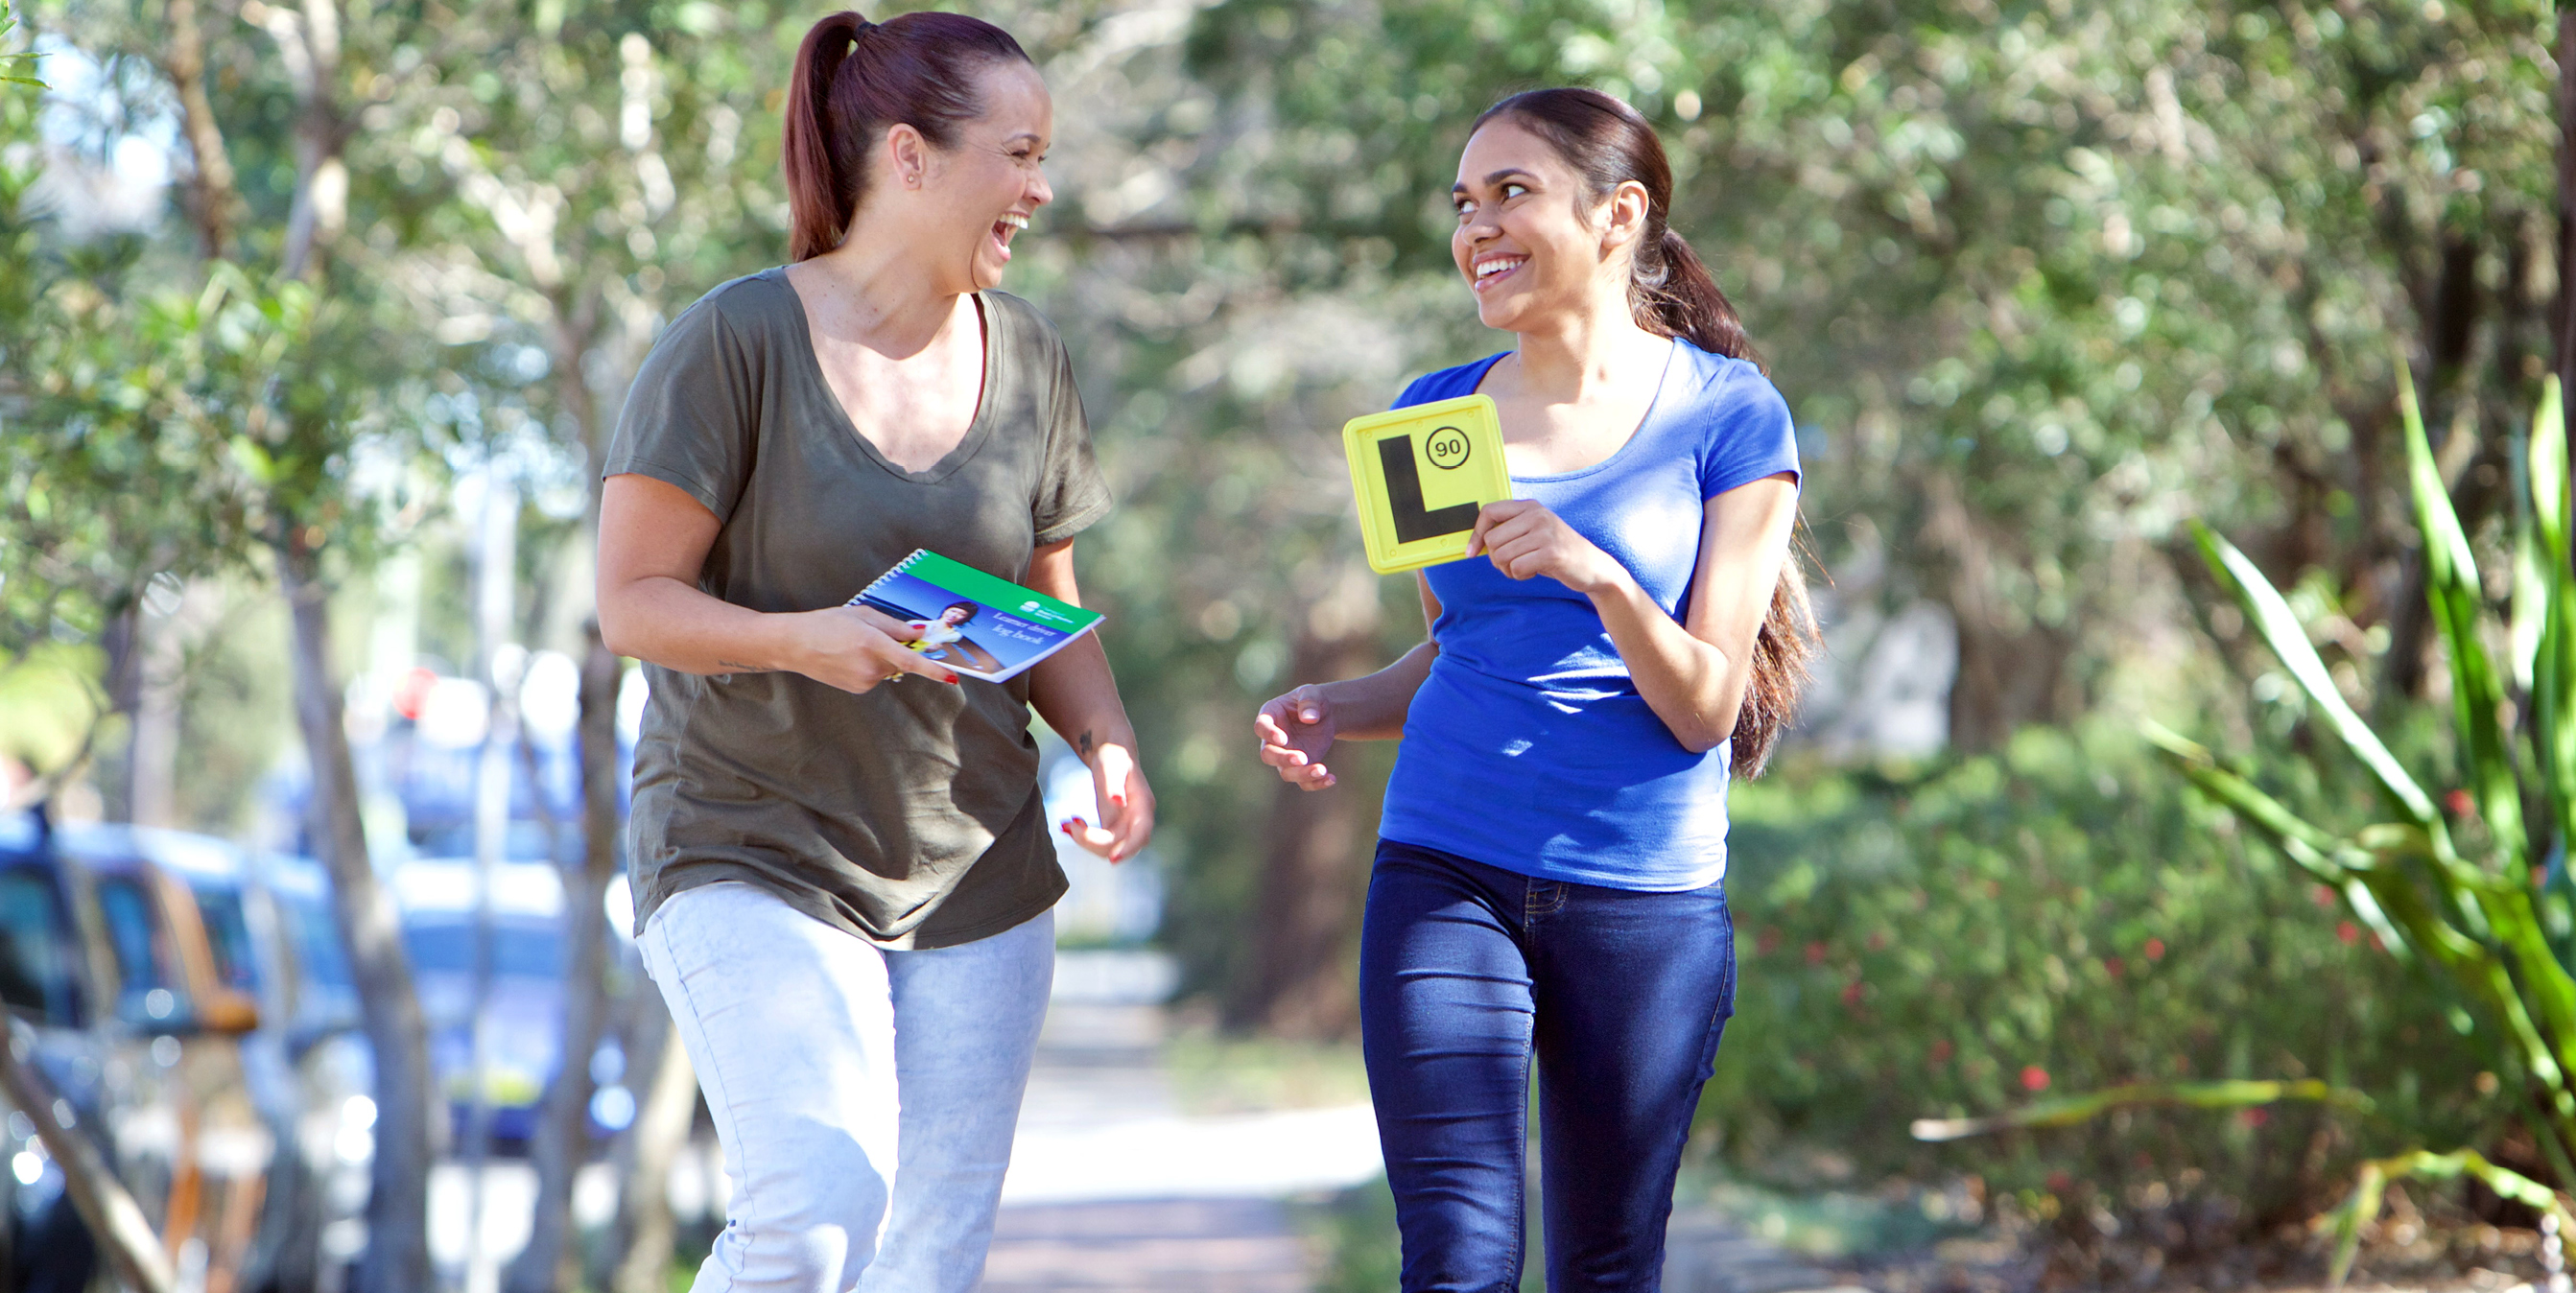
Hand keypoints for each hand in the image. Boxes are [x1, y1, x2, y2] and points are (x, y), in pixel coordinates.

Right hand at [783, 604, 959, 691]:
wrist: (794, 645)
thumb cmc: (826, 624)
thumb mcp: (862, 615)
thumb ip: (894, 625)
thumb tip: (919, 634)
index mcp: (871, 643)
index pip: (910, 661)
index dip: (934, 670)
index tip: (953, 677)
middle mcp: (869, 666)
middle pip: (902, 660)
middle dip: (900, 649)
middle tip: (877, 636)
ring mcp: (864, 681)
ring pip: (889, 668)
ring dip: (883, 657)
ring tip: (854, 646)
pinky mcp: (858, 689)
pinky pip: (877, 676)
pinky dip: (872, 666)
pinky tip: (850, 657)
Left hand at [1061, 741, 1155, 861]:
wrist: (1111, 752)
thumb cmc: (1113, 756)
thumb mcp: (1112, 766)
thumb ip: (1114, 784)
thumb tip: (1118, 802)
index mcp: (1143, 806)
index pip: (1141, 834)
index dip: (1129, 848)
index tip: (1112, 860)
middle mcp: (1138, 819)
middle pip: (1122, 845)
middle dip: (1096, 843)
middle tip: (1070, 827)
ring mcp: (1126, 824)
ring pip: (1109, 847)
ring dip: (1086, 841)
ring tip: (1066, 824)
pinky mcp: (1113, 826)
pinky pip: (1100, 840)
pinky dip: (1083, 836)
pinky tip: (1069, 823)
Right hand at [1254, 684, 1339, 790]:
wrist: (1325, 714)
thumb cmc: (1313, 700)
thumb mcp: (1312, 694)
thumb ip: (1309, 702)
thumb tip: (1309, 719)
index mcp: (1271, 716)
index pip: (1261, 727)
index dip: (1268, 734)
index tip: (1283, 739)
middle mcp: (1273, 740)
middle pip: (1268, 754)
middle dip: (1283, 759)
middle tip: (1302, 758)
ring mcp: (1285, 755)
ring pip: (1286, 772)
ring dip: (1302, 774)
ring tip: (1322, 770)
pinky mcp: (1300, 767)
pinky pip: (1304, 782)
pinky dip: (1316, 783)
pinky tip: (1331, 778)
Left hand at [1468, 500, 1625, 593]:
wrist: (1593, 567)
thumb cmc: (1557, 552)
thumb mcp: (1534, 533)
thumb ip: (1510, 531)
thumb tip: (1475, 542)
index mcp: (1530, 507)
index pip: (1489, 511)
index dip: (1476, 534)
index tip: (1472, 552)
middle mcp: (1537, 515)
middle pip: (1492, 539)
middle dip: (1496, 559)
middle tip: (1512, 564)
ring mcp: (1545, 532)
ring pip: (1502, 556)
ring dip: (1508, 569)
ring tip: (1525, 568)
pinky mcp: (1551, 553)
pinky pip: (1516, 568)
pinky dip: (1520, 576)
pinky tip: (1534, 572)